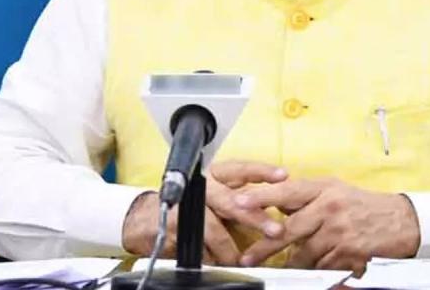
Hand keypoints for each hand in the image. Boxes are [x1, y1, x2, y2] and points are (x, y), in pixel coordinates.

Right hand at [121, 161, 287, 264]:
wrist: (146, 219)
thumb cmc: (191, 205)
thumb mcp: (218, 196)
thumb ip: (242, 197)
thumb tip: (277, 205)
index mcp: (216, 174)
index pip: (241, 168)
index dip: (261, 171)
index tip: (283, 176)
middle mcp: (202, 186)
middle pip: (231, 199)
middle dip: (254, 216)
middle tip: (275, 229)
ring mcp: (187, 205)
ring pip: (214, 228)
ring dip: (230, 248)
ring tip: (241, 260)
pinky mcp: (174, 224)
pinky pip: (198, 245)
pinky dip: (209, 257)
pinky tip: (216, 262)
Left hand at [235, 178, 419, 275]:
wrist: (400, 220)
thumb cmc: (363, 204)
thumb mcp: (334, 190)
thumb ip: (306, 196)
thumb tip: (276, 201)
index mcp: (324, 188)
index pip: (287, 190)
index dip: (262, 196)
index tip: (239, 202)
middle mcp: (330, 207)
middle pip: (290, 228)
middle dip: (265, 244)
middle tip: (247, 256)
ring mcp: (339, 231)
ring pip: (304, 253)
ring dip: (290, 265)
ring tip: (276, 271)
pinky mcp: (348, 253)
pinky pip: (323, 266)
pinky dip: (316, 270)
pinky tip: (312, 272)